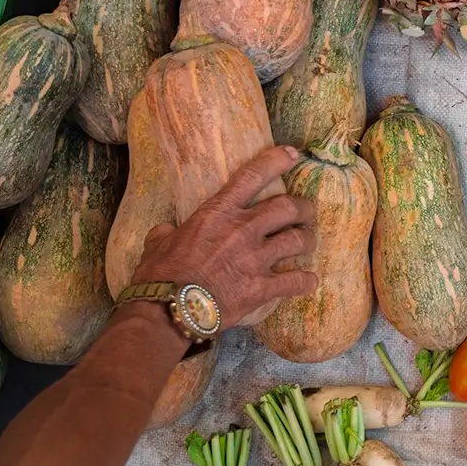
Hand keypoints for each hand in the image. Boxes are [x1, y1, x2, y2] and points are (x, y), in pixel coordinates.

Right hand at [132, 145, 316, 328]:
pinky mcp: (262, 287)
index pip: (252, 176)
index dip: (275, 161)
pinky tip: (308, 282)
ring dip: (307, 240)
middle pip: (288, 207)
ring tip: (308, 243)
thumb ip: (167, 233)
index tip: (291, 155)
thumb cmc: (160, 275)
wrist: (168, 310)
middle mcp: (243, 229)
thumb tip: (166, 232)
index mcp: (218, 213)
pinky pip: (295, 280)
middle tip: (305, 213)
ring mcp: (256, 258)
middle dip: (302, 209)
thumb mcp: (158, 243)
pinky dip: (305, 281)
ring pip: (298, 240)